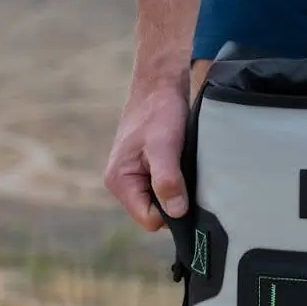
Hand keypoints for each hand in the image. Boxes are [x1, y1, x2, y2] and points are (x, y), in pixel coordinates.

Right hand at [103, 72, 189, 232]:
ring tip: (184, 166)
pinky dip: (176, 181)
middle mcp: (122, 183)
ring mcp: (133, 178)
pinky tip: (182, 164)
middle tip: (186, 175)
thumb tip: (176, 212)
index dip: (171, 212)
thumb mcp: (165, 146)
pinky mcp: (145, 171)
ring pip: (161, 202)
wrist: (159, 85)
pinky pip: (163, 189)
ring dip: (176, 190)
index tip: (185, 191)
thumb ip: (167, 179)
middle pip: (155, 214)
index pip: (149, 220)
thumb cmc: (159, 111)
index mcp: (120, 181)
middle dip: (173, 201)